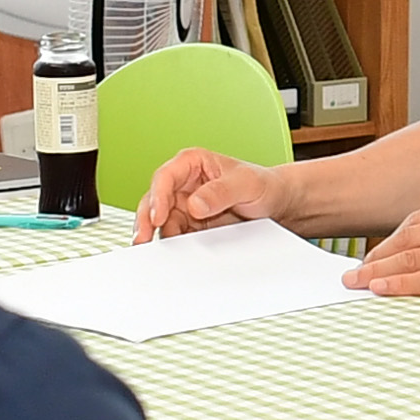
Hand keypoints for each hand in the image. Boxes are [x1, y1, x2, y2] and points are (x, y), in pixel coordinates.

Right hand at [134, 147, 290, 238]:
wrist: (276, 204)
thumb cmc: (262, 185)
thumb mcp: (245, 184)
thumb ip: (220, 192)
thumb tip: (194, 205)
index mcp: (192, 163)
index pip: (166, 177)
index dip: (157, 197)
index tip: (158, 216)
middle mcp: (184, 184)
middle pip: (155, 201)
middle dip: (146, 221)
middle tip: (143, 240)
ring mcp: (185, 205)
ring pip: (160, 221)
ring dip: (156, 236)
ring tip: (155, 253)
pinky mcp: (191, 225)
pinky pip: (174, 234)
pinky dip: (170, 245)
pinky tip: (170, 256)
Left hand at [343, 193, 419, 307]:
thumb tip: (417, 251)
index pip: (413, 221)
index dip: (386, 241)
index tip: (370, 256)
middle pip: (406, 239)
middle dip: (374, 257)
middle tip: (352, 272)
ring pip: (411, 259)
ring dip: (378, 272)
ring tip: (357, 283)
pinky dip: (400, 285)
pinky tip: (382, 288)